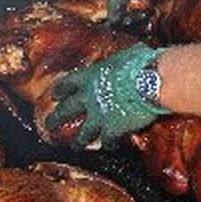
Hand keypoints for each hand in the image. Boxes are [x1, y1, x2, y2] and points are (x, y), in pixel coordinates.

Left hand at [46, 43, 169, 148]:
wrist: (151, 82)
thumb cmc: (142, 64)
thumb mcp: (128, 55)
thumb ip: (123, 60)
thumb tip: (134, 55)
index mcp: (90, 76)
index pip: (68, 83)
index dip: (61, 90)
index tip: (55, 95)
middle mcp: (89, 97)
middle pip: (66, 110)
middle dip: (56, 118)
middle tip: (49, 124)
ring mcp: (99, 115)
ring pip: (83, 132)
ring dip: (79, 140)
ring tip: (75, 146)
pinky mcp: (112, 129)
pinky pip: (107, 140)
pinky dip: (109, 144)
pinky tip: (111, 146)